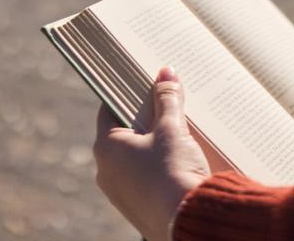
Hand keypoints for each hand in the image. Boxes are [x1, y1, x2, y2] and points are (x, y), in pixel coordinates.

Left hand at [93, 67, 210, 240]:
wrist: (187, 220)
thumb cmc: (173, 171)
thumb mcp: (172, 129)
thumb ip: (168, 98)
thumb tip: (166, 73)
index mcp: (106, 146)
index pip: (110, 108)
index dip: (128, 93)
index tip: (143, 82)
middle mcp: (105, 170)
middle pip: (124, 132)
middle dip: (146, 118)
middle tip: (167, 103)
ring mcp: (119, 192)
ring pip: (134, 157)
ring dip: (152, 144)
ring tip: (178, 131)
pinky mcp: (135, 207)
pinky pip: (143, 178)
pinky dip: (157, 167)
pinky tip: (178, 161)